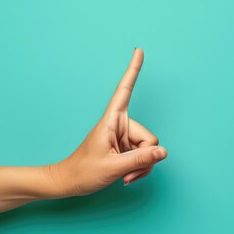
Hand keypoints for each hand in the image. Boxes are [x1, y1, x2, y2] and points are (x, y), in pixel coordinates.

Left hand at [44, 48, 166, 197]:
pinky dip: (140, 169)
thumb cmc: (83, 172)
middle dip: (145, 158)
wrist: (70, 183)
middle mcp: (121, 125)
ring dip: (142, 166)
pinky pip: (145, 157)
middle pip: (150, 139)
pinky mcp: (126, 149)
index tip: (139, 51)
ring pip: (150, 150)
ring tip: (125, 175)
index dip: (133, 71)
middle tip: (128, 172)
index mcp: (112, 120)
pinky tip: (127, 176)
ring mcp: (124, 138)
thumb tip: (164, 152)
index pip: (125, 90)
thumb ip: (140, 159)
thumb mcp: (113, 167)